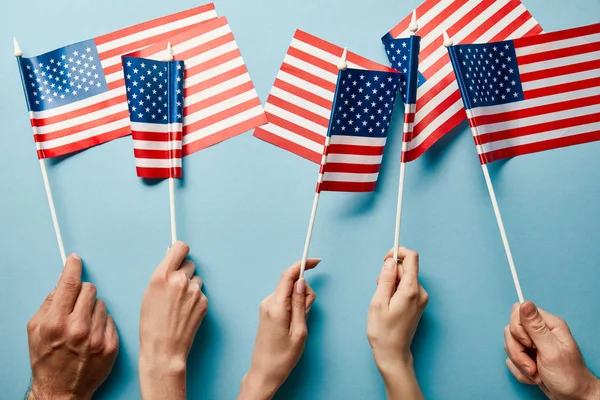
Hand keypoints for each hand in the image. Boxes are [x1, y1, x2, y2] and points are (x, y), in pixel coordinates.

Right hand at [27, 254, 118, 399]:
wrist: (61, 390)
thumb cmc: (46, 359)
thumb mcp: (35, 330)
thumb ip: (49, 303)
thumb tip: (63, 282)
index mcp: (56, 323)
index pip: (69, 284)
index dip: (73, 268)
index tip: (76, 259)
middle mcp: (78, 329)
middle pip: (90, 289)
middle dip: (82, 294)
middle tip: (75, 307)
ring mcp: (97, 338)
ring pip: (102, 304)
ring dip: (93, 309)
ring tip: (83, 326)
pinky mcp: (111, 345)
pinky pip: (110, 319)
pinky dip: (102, 324)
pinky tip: (92, 336)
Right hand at [139, 241, 207, 399]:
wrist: (164, 349)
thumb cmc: (152, 325)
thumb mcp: (148, 294)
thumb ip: (162, 276)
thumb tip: (172, 263)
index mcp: (161, 276)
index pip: (179, 248)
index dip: (180, 250)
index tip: (179, 254)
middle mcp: (179, 280)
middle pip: (189, 263)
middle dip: (185, 272)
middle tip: (177, 286)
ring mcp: (194, 291)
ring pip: (196, 279)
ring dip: (191, 286)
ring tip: (179, 304)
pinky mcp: (203, 302)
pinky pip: (201, 293)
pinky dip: (195, 300)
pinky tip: (186, 312)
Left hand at [238, 259, 319, 399]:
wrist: (264, 371)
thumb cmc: (283, 356)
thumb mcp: (299, 330)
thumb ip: (300, 303)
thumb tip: (301, 281)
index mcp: (276, 306)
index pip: (288, 275)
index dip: (302, 264)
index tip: (316, 261)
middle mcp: (268, 302)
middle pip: (291, 282)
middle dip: (304, 292)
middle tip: (306, 314)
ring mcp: (266, 305)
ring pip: (289, 291)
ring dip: (299, 301)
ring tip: (300, 323)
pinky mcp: (267, 310)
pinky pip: (284, 299)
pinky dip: (293, 305)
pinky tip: (294, 322)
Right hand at [367, 247, 427, 399]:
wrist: (393, 354)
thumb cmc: (383, 332)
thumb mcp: (378, 302)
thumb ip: (385, 279)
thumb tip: (390, 261)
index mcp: (411, 290)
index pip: (411, 258)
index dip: (397, 252)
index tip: (385, 259)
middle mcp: (420, 293)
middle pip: (407, 268)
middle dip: (390, 271)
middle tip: (378, 287)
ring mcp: (421, 299)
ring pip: (406, 277)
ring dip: (392, 281)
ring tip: (382, 299)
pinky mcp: (418, 304)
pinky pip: (407, 287)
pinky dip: (396, 289)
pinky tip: (388, 303)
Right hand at [505, 301, 599, 399]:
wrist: (573, 398)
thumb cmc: (568, 376)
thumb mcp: (551, 350)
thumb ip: (535, 327)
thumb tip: (524, 303)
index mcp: (548, 325)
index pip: (519, 312)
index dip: (518, 329)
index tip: (530, 344)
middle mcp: (539, 332)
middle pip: (510, 330)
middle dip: (518, 351)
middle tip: (532, 364)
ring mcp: (532, 344)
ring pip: (509, 345)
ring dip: (519, 363)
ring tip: (536, 373)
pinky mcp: (527, 356)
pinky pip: (510, 359)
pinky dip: (520, 371)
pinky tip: (534, 377)